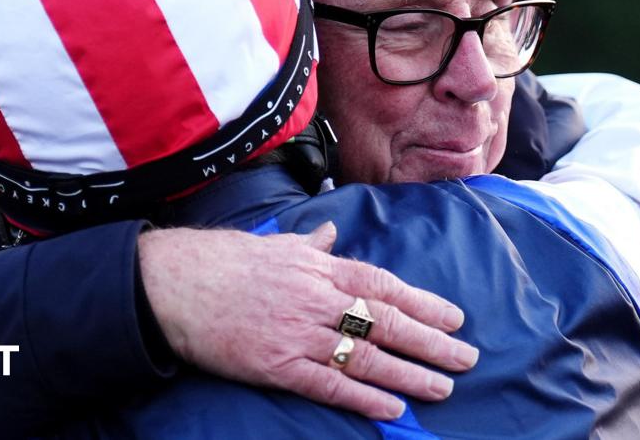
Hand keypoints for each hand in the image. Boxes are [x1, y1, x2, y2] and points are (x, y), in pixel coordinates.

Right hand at [138, 223, 478, 419]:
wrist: (172, 284)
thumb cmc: (223, 261)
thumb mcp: (275, 244)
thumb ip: (311, 244)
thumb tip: (333, 231)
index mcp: (318, 269)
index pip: (383, 285)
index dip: (423, 303)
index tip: (454, 318)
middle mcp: (316, 300)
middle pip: (386, 322)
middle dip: (431, 342)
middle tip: (467, 358)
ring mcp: (297, 334)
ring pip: (366, 356)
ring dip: (409, 374)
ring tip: (442, 387)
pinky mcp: (276, 365)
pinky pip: (329, 384)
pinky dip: (363, 397)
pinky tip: (392, 408)